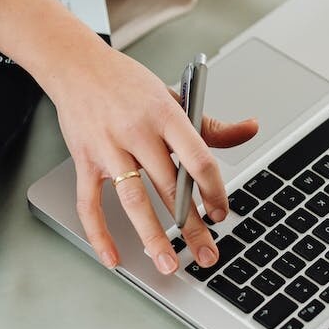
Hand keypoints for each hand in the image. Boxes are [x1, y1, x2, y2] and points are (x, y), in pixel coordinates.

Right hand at [0, 0, 257, 275]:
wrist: (77, 64)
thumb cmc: (128, 84)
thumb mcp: (173, 96)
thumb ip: (211, 123)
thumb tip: (251, 129)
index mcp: (165, 114)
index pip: (198, 158)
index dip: (213, 190)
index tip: (221, 212)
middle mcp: (137, 132)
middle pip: (170, 187)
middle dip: (191, 226)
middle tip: (208, 255)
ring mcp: (108, 148)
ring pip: (133, 200)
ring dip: (152, 237)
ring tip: (168, 264)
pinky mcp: (85, 160)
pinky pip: (89, 203)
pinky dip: (99, 233)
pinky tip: (114, 256)